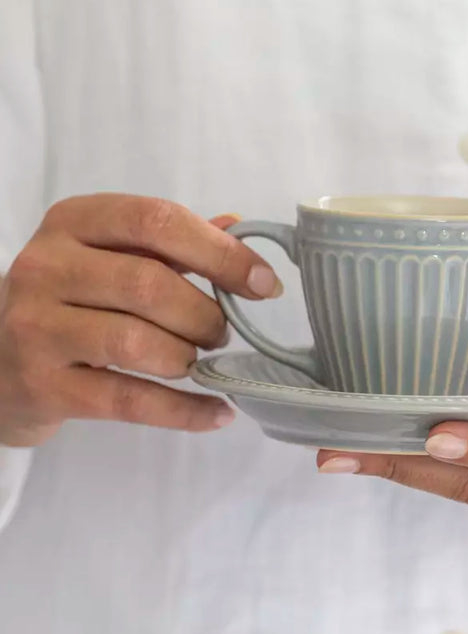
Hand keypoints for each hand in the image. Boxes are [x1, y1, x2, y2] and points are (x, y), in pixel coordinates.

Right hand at [0, 194, 280, 446]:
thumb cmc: (71, 299)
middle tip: (221, 332)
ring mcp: (36, 328)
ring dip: (188, 356)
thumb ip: (173, 241)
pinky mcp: (41, 386)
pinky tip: (217, 413)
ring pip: (136, 342)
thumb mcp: (111, 255)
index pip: (157, 221)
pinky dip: (184, 410)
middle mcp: (46, 266)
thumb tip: (240, 229)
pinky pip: (128, 400)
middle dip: (205, 314)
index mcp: (74, 222)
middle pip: (150, 284)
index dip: (221, 253)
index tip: (264, 284)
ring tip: (198, 361)